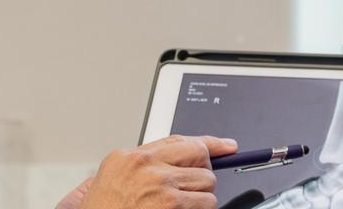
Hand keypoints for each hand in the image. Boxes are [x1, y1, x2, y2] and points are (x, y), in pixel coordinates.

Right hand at [57, 135, 237, 208]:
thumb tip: (182, 162)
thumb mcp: (116, 179)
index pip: (179, 140)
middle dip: (203, 171)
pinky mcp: (171, 203)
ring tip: (182, 206)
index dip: (208, 142)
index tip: (226, 145)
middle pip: (198, 155)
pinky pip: (206, 201)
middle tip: (195, 186)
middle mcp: (145, 165)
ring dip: (202, 196)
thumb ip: (146, 165)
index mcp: (131, 157)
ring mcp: (159, 183)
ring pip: (206, 180)